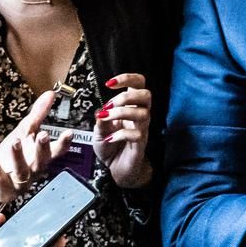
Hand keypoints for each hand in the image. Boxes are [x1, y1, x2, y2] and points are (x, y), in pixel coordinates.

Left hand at [0, 91, 61, 219]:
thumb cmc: (10, 158)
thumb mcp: (24, 133)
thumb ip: (38, 115)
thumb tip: (50, 94)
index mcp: (39, 158)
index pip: (55, 152)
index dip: (63, 143)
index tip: (69, 133)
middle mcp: (32, 171)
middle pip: (41, 161)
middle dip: (42, 149)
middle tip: (43, 135)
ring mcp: (17, 181)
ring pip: (21, 170)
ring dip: (19, 156)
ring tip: (16, 141)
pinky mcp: (1, 187)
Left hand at [95, 73, 153, 189]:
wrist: (115, 168)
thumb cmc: (111, 146)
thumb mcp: (99, 130)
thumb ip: (101, 119)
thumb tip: (101, 111)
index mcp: (130, 107)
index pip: (138, 84)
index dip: (127, 78)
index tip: (109, 83)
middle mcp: (139, 116)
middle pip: (146, 95)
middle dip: (126, 96)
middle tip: (110, 105)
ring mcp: (142, 129)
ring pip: (143, 114)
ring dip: (121, 113)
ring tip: (106, 119)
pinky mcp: (140, 144)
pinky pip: (137, 134)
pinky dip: (120, 134)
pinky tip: (110, 138)